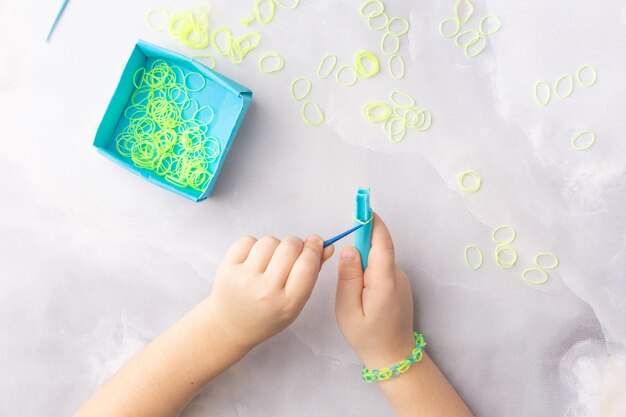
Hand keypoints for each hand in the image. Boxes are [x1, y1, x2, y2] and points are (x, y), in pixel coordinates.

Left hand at [207, 235, 333, 350]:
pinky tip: (254, 260)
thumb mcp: (295, 302)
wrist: (230, 325)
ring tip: (270, 260)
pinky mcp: (227, 268)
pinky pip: (248, 240)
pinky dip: (254, 245)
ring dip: (275, 245)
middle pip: (290, 247)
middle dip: (296, 244)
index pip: (307, 265)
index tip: (315, 243)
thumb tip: (326, 246)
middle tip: (292, 252)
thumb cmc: (267, 314)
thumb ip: (312, 273)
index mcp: (287, 303)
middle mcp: (265, 291)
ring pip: (270, 241)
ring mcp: (244, 278)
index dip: (313, 249)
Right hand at [335, 213, 414, 368]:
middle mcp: (396, 275)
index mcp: (384, 280)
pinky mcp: (399, 284)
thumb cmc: (367, 336)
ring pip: (378, 259)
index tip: (362, 206)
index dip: (372, 222)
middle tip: (345, 268)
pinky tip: (361, 294)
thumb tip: (349, 249)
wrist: (394, 356)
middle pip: (378, 248)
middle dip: (360, 247)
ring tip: (353, 293)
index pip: (381, 242)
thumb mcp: (348, 310)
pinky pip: (381, 268)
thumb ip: (348, 278)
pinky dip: (369, 272)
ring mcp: (400, 279)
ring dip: (363, 263)